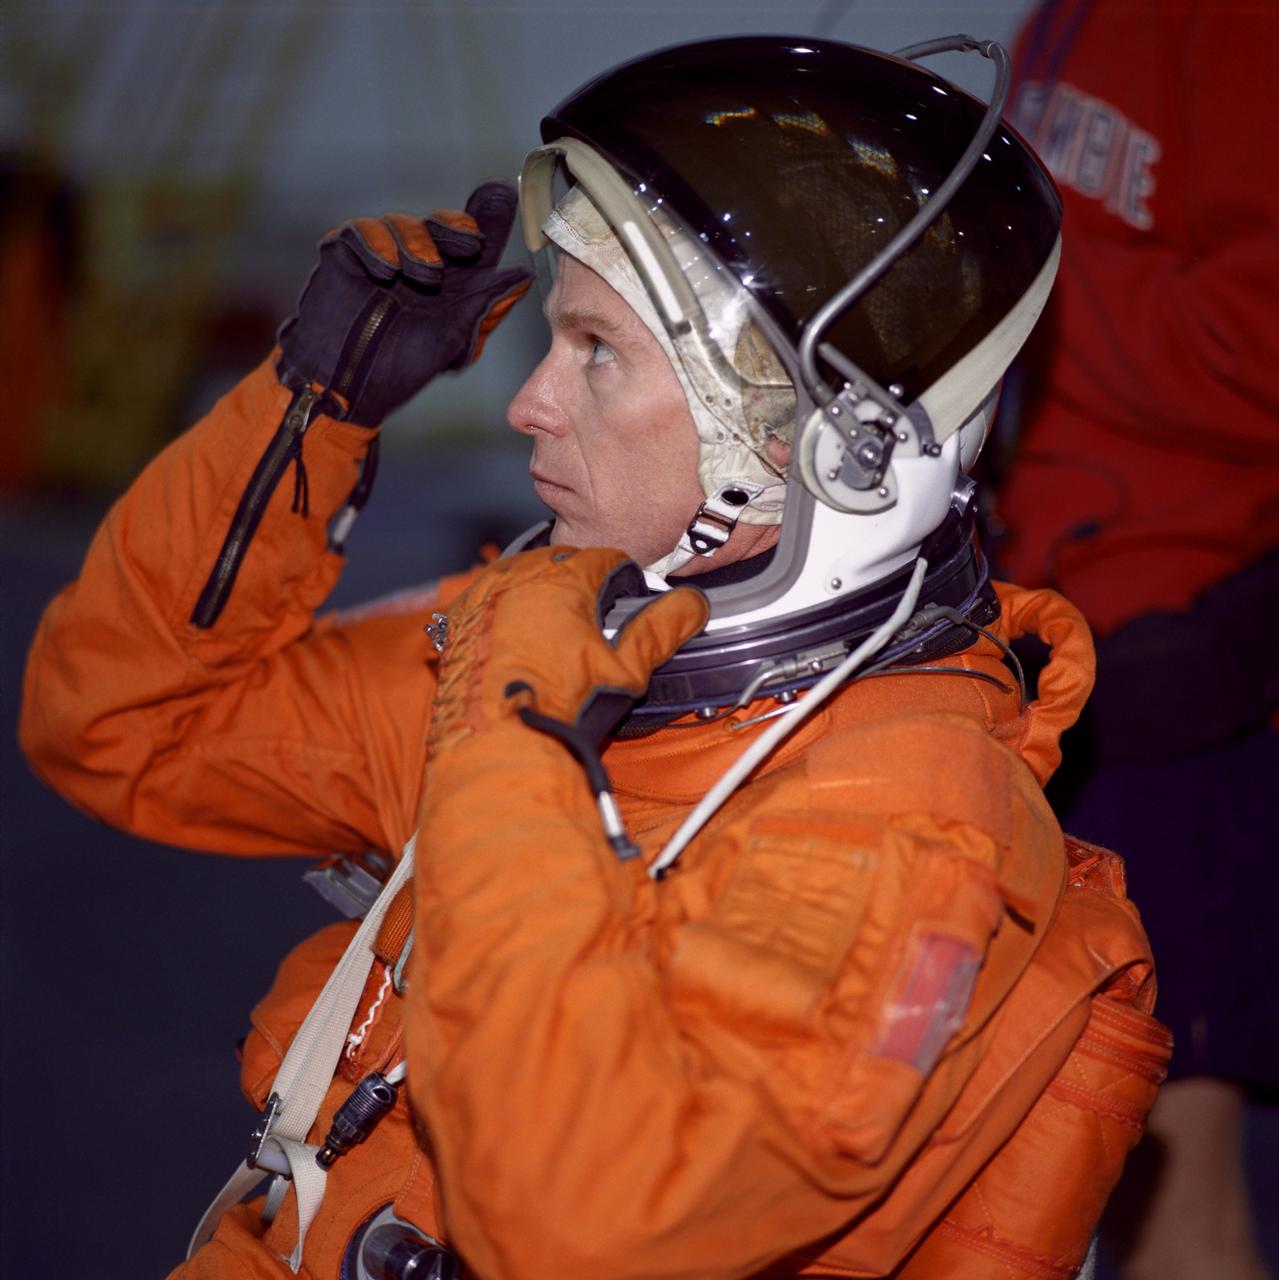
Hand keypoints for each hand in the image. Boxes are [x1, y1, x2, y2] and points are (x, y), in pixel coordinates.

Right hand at [277, 180, 532, 426]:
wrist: (349, 384)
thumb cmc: (401, 367)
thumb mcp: (455, 337)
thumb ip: (487, 305)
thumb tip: (524, 275)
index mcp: (449, 283)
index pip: (471, 240)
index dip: (488, 216)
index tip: (502, 194)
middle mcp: (416, 263)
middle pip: (440, 222)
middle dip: (457, 227)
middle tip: (470, 244)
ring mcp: (380, 256)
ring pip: (403, 223)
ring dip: (419, 243)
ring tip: (427, 276)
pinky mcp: (344, 254)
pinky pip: (362, 230)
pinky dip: (377, 243)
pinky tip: (387, 269)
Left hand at [428, 547, 708, 757]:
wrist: (500, 750)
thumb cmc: (562, 709)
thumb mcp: (625, 671)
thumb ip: (660, 629)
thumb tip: (693, 603)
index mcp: (562, 580)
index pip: (604, 558)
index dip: (623, 576)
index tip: (629, 596)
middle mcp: (516, 578)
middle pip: (558, 561)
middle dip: (579, 579)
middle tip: (595, 612)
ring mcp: (480, 599)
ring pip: (517, 575)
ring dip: (538, 588)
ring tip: (556, 622)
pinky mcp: (454, 624)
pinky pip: (483, 599)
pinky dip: (502, 607)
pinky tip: (513, 635)